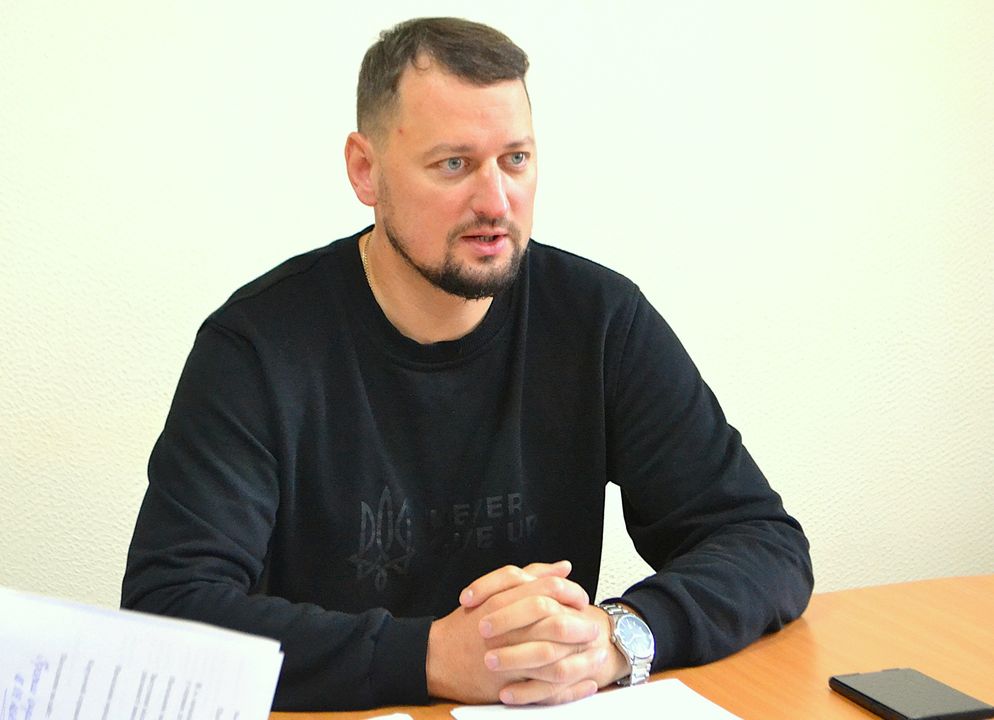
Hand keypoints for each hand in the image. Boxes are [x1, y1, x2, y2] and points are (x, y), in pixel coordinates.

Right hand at [426, 561, 628, 704]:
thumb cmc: (467, 624)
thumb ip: (531, 576)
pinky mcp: (507, 684)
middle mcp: (506, 627)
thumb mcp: (495, 592)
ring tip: (597, 654)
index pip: (547, 590)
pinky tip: (586, 683)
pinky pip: (545, 689)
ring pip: (553, 657)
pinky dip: (570, 688)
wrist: (436, 657)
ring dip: (580, 657)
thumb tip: (564, 567)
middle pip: (553, 622)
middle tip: (594, 627)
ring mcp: (506, 657)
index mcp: (504, 600)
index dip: (571, 593)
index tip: (582, 600)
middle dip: (580, 624)